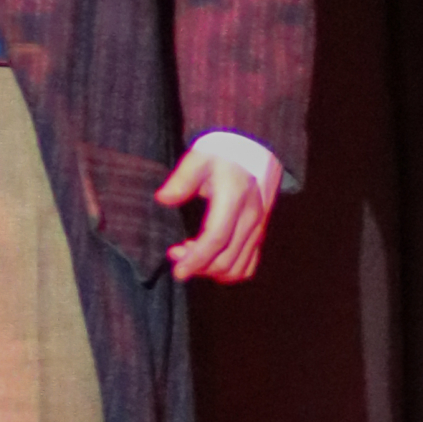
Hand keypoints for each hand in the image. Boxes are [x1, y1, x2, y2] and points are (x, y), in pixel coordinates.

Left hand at [156, 142, 279, 282]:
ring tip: (191, 257)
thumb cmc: (223, 154)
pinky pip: (248, 265)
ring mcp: (258, 228)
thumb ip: (181, 179)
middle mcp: (251, 218)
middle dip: (198, 266)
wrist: (253, 150)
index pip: (216, 238)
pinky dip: (228, 271)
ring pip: (238, 268)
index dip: (196, 259)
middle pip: (226, 259)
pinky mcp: (259, 234)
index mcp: (234, 199)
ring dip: (212, 271)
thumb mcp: (199, 158)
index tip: (178, 270)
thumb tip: (163, 198)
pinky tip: (210, 260)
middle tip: (176, 255)